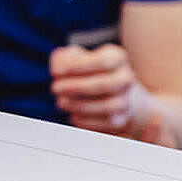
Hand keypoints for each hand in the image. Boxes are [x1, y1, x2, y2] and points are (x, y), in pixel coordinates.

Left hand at [49, 42, 172, 143]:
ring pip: (108, 106)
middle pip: (105, 84)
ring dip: (80, 106)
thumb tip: (59, 69)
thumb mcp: (73, 58)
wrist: (109, 93)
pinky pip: (107, 123)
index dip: (77, 67)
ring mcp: (126, 99)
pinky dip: (88, 121)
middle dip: (77, 87)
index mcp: (116, 57)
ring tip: (62, 102)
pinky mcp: (122, 119)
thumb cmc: (85, 71)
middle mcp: (125, 77)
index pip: (102, 61)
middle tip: (55, 88)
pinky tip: (73, 115)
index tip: (56, 72)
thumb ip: (64, 59)